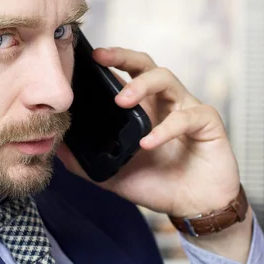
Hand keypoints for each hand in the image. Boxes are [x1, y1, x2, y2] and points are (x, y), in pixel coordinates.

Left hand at [57, 47, 240, 217]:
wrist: (193, 207)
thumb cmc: (157, 183)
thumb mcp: (113, 173)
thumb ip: (85, 162)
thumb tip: (56, 147)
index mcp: (142, 109)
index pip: (124, 75)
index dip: (107, 62)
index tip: (84, 57)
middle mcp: (164, 102)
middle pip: (145, 65)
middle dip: (122, 56)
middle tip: (101, 57)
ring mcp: (186, 109)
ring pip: (167, 79)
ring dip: (141, 85)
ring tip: (122, 101)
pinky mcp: (208, 124)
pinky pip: (188, 116)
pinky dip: (167, 127)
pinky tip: (149, 142)